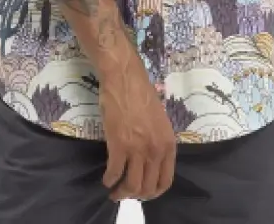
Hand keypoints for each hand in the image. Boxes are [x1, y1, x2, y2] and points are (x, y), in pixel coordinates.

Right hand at [100, 54, 176, 202]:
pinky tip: (106, 179)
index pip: (165, 181)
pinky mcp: (119, 145)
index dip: (153, 192)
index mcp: (168, 144)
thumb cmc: (140, 94)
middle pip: (147, 188)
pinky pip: (114, 173)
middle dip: (135, 195)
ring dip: (121, 193)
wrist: (124, 77)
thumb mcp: (159, 121)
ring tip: (114, 191)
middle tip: (125, 192)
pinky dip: (109, 180)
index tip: (143, 192)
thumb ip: (157, 141)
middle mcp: (156, 150)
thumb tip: (150, 160)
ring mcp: (138, 149)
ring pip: (131, 186)